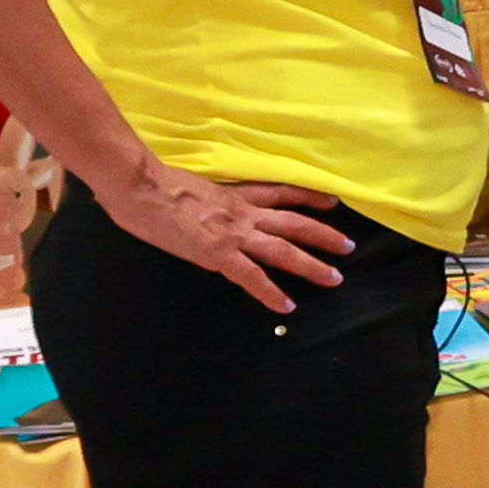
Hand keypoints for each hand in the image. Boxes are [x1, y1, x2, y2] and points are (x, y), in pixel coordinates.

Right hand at [90, 159, 351, 315]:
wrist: (139, 184)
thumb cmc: (151, 182)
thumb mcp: (191, 184)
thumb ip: (204, 196)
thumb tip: (198, 203)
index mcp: (234, 194)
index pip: (280, 192)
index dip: (308, 196)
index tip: (332, 201)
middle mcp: (242, 212)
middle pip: (293, 223)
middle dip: (323, 235)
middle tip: (348, 247)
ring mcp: (233, 233)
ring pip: (283, 249)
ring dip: (311, 264)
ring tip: (334, 278)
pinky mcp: (218, 253)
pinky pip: (251, 276)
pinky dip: (270, 292)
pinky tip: (286, 306)